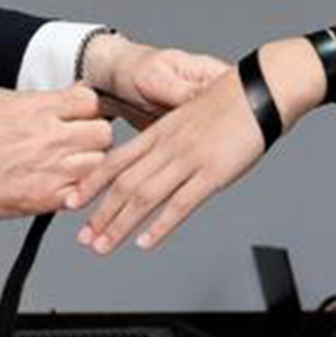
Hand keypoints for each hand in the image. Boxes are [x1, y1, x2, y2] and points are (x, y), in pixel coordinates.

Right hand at [0, 85, 111, 224]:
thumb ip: (36, 99)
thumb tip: (60, 95)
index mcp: (40, 108)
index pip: (92, 100)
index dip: (90, 107)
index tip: (84, 113)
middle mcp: (51, 137)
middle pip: (103, 133)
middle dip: (94, 135)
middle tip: (79, 140)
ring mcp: (51, 170)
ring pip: (98, 164)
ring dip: (88, 164)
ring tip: (68, 164)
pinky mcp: (44, 199)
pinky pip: (80, 194)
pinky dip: (75, 191)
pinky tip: (59, 185)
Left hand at [68, 37, 321, 251]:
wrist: (262, 90)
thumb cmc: (231, 102)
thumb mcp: (189, 115)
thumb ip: (170, 137)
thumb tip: (156, 157)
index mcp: (161, 130)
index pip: (115, 160)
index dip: (91, 183)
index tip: (73, 201)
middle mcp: (168, 145)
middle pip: (123, 184)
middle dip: (99, 214)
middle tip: (83, 237)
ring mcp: (189, 160)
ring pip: (144, 197)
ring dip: (119, 225)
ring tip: (103, 246)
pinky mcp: (212, 174)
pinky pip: (180, 204)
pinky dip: (159, 226)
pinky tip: (145, 242)